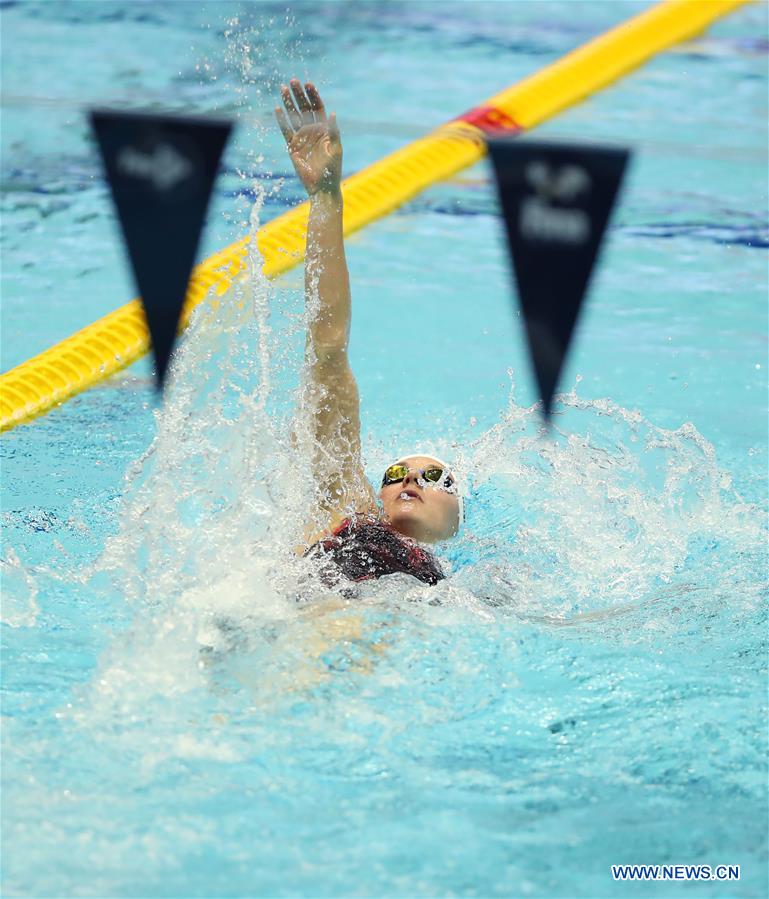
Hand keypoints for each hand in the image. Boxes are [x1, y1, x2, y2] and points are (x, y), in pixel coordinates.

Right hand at [275, 79, 341, 196]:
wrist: (321, 187)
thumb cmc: (332, 170)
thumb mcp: (336, 150)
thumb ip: (333, 132)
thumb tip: (332, 113)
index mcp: (324, 129)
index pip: (318, 108)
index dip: (313, 96)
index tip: (308, 84)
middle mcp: (312, 130)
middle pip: (304, 108)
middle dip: (299, 95)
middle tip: (293, 81)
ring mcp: (302, 137)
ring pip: (294, 116)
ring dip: (289, 102)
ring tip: (283, 88)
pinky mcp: (293, 146)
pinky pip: (285, 130)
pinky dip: (281, 120)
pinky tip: (277, 108)